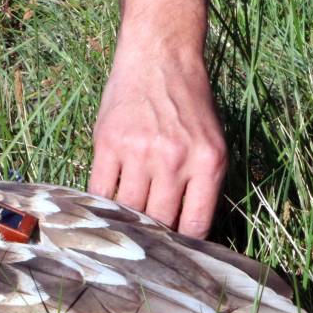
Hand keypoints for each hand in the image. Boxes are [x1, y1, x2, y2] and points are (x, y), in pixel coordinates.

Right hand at [89, 0, 226, 238]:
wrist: (160, 55)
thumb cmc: (188, 102)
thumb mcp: (211, 142)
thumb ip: (201, 183)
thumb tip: (185, 232)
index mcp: (208, 163)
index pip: (195, 225)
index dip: (184, 248)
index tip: (175, 258)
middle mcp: (176, 160)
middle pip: (160, 222)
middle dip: (153, 241)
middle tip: (144, 253)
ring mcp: (140, 152)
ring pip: (129, 211)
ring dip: (124, 225)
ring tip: (119, 236)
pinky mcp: (109, 143)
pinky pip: (101, 190)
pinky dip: (100, 206)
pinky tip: (101, 212)